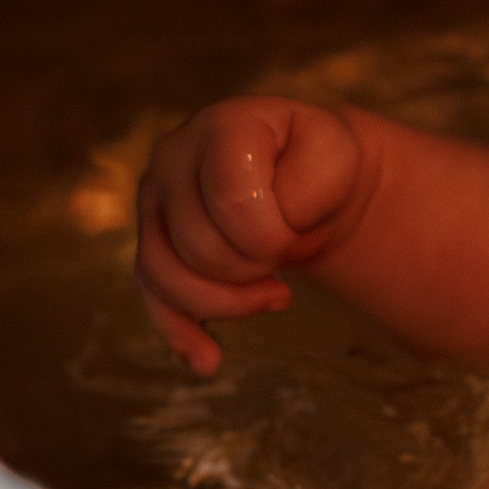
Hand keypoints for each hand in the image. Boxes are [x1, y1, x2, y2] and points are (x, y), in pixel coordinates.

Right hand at [138, 96, 366, 372]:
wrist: (309, 179)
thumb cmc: (322, 166)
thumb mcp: (337, 160)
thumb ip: (304, 188)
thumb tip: (258, 237)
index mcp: (223, 126)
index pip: (232, 201)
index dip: (271, 235)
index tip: (298, 231)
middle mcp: (173, 156)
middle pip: (199, 247)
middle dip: (253, 268)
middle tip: (288, 255)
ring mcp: (154, 201)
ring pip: (167, 277)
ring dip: (228, 303)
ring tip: (276, 296)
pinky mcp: (152, 242)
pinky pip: (153, 297)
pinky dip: (180, 333)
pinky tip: (208, 361)